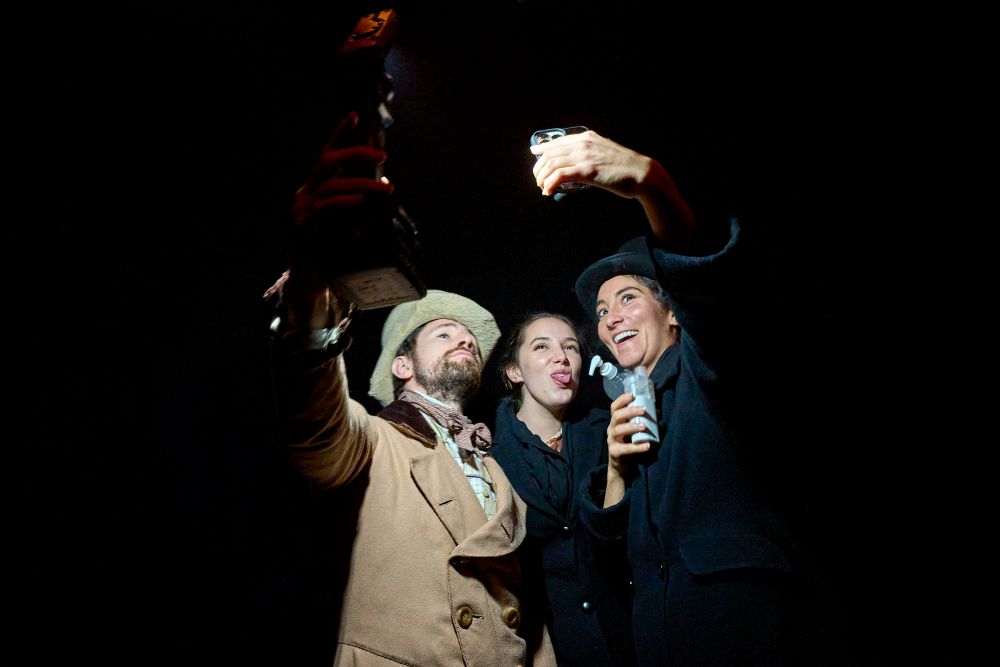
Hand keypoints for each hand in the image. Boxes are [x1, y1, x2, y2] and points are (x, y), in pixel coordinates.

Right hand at [283, 112, 394, 328]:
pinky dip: (346, 202)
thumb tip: (385, 185)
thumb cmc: (333, 252)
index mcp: (314, 188)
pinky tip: (361, 201)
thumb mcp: (348, 222)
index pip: (326, 155)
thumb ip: (359, 202)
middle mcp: (304, 194)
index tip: (355, 116)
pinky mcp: (302, 228)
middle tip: (382, 157)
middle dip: (356, 153)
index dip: (339, 134)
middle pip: (327, 161)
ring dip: (362, 185)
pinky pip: (326, 209)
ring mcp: (301, 210)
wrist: (312, 282)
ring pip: (332, 185)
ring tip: (386, 190)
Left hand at [530, 130, 695, 243]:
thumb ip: (591, 154)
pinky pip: (560, 175)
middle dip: (540, 167)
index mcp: (588, 138)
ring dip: (543, 177)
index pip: (558, 141)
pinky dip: (550, 183)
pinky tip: (549, 191)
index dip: (543, 149)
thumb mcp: (605, 153)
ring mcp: (585, 156)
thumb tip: (576, 165)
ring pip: (552, 164)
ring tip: (543, 187)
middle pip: (551, 153)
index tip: (535, 155)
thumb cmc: (626, 168)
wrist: (642, 174)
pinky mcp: (587, 170)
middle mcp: (584, 143)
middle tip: (538, 179)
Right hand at [603, 391, 651, 506]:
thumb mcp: (634, 432)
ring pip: (618, 431)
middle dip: (629, 411)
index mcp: (616, 422)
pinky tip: (647, 446)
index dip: (622, 400)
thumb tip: (657, 411)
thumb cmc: (630, 445)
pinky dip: (636, 447)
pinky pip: (625, 449)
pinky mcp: (615, 453)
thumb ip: (643, 421)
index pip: (614, 407)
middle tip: (643, 409)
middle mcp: (611, 430)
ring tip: (644, 426)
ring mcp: (612, 441)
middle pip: (616, 416)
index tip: (632, 395)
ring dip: (631, 427)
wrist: (622, 468)